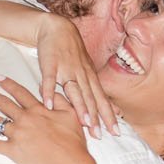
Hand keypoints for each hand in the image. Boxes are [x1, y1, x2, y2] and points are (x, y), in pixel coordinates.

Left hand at [0, 77, 91, 163]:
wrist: (69, 163)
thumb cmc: (73, 142)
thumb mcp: (72, 115)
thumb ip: (60, 100)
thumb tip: (48, 90)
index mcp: (38, 110)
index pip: (20, 93)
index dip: (8, 84)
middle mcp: (25, 119)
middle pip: (4, 103)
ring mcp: (17, 134)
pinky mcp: (12, 150)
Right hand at [32, 16, 113, 135]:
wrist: (56, 28)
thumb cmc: (70, 53)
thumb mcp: (84, 70)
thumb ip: (91, 89)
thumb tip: (104, 109)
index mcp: (89, 77)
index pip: (102, 99)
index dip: (109, 116)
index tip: (116, 132)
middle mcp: (81, 74)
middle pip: (91, 98)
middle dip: (97, 117)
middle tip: (101, 135)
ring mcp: (66, 69)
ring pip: (74, 91)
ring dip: (80, 107)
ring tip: (84, 123)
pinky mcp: (50, 64)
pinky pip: (49, 80)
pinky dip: (48, 92)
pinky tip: (47, 105)